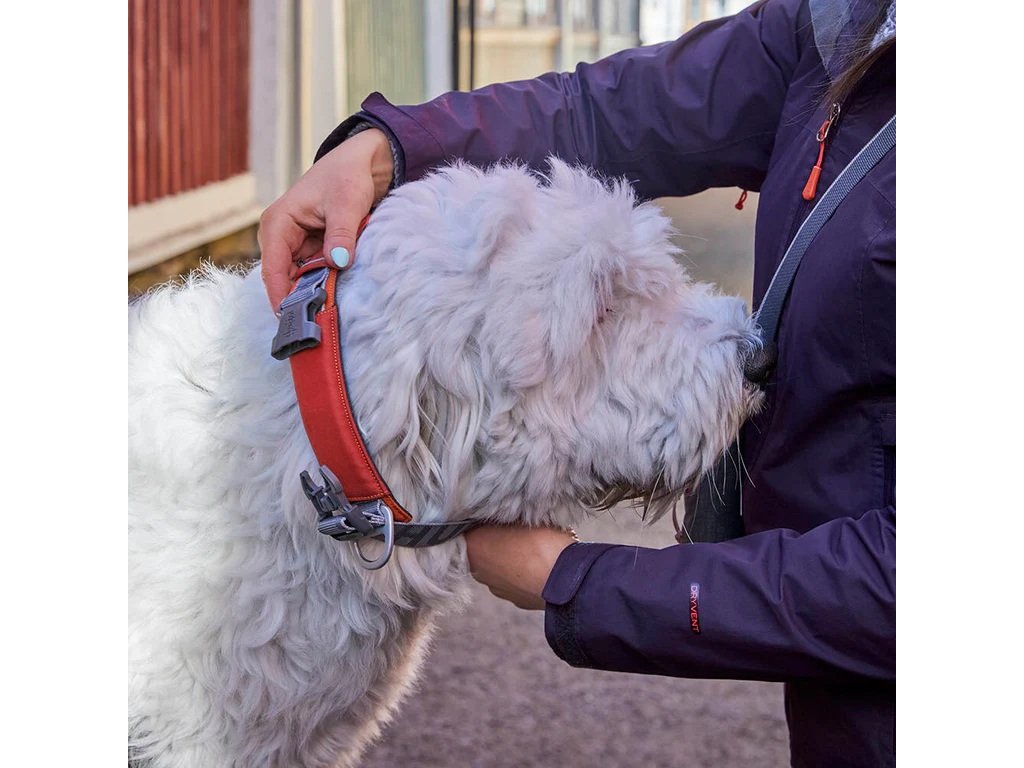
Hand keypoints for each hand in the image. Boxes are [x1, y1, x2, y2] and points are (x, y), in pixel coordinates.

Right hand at [258, 128, 394, 310]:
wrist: (362, 162)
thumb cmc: (347, 175)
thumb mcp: (346, 204)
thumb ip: (341, 233)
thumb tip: (337, 261)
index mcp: (278, 223)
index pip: (273, 269)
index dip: (281, 297)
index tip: (293, 320)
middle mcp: (281, 236)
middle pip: (284, 279)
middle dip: (298, 300)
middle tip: (316, 325)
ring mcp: (297, 244)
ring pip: (300, 279)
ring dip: (313, 294)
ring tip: (327, 316)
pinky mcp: (312, 249)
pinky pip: (314, 273)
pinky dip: (323, 285)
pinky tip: (335, 299)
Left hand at [465, 525, 577, 609]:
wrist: (565, 580)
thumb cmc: (542, 542)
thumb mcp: (521, 515)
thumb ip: (505, 515)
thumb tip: (505, 513)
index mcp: (473, 545)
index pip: (471, 527)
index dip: (486, 520)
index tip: (499, 515)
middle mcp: (478, 571)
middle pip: (484, 549)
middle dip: (497, 541)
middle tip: (518, 530)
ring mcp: (497, 589)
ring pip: (500, 568)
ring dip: (511, 559)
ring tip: (533, 549)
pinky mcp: (516, 601)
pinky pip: (516, 582)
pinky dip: (524, 575)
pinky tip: (540, 566)